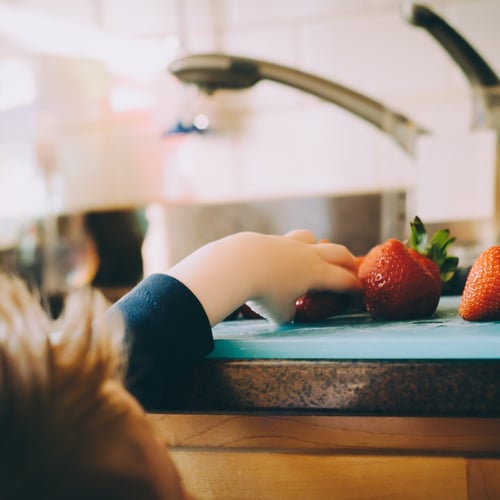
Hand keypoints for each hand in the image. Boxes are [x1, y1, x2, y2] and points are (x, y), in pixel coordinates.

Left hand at [167, 230, 360, 324]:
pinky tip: (279, 258)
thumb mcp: (280, 314)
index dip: (355, 288)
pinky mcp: (269, 239)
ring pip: (311, 238)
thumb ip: (289, 313)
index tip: (359, 293)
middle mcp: (307, 255)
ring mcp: (288, 243)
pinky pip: (286, 241)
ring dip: (318, 246)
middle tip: (351, 270)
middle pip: (338, 252)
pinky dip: (290, 249)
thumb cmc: (263, 293)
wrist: (237, 265)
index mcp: (317, 273)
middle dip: (348, 262)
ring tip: (314, 256)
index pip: (344, 280)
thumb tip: (287, 311)